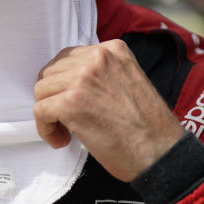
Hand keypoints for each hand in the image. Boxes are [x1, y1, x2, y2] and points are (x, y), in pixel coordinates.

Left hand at [33, 39, 184, 181]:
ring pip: (42, 90)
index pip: (69, 58)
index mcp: (113, 50)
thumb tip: (69, 83)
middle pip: (52, 72)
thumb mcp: (128, 81)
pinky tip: (62, 140)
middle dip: (54, 97)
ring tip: (66, 132)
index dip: (64, 83)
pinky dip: (46, 129)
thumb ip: (102, 74)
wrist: (162, 153)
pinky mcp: (70, 103)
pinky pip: (40, 111)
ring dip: (49, 113)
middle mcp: (97, 58)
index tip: (71, 102)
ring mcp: (82, 78)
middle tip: (67, 120)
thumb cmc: (148, 127)